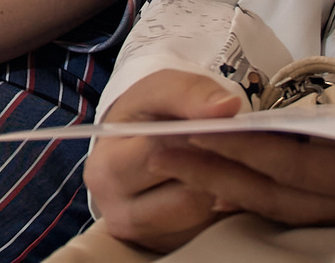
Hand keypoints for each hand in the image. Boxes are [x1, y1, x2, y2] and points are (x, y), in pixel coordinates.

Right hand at [82, 69, 249, 252]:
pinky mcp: (167, 245)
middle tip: (228, 145)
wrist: (139, 139)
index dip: (196, 136)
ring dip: (221, 189)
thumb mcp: (162, 90)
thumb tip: (226, 108)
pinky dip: (220, 208)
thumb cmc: (148, 113)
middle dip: (213, 167)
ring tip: (222, 161)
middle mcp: (117, 211)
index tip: (220, 121)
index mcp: (105, 169)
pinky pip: (208, 231)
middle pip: (186, 196)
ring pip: (202, 218)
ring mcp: (144, 234)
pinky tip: (217, 183)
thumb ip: (191, 94)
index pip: (159, 154)